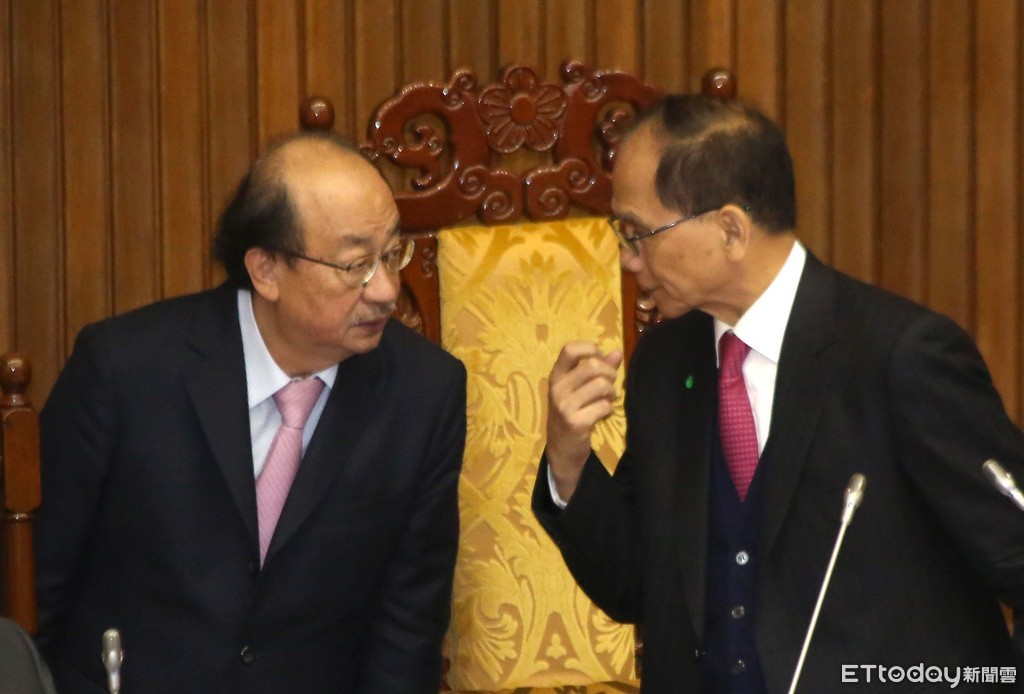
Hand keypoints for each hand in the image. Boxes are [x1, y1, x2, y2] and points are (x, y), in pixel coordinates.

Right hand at [546, 341, 622, 501]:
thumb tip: (617, 352)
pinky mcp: (576, 423)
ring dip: (611, 394)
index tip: (600, 359)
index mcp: (556, 376)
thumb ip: (599, 369)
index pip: (569, 349)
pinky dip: (608, 410)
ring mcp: (565, 406)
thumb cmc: (572, 413)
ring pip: (602, 386)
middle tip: (610, 386)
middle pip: (593, 366)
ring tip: (607, 401)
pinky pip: (604, 407)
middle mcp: (557, 388)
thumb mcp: (578, 389)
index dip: (590, 349)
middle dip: (610, 374)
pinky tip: (602, 415)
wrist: (561, 449)